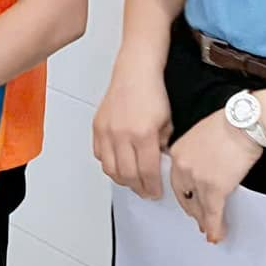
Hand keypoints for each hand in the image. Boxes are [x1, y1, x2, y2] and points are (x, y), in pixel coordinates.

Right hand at [91, 66, 173, 199]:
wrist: (135, 73)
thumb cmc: (153, 94)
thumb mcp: (168, 124)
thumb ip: (163, 148)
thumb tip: (160, 166)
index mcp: (144, 135)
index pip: (147, 173)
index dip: (152, 187)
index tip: (155, 192)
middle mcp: (122, 135)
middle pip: (127, 175)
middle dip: (138, 187)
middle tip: (145, 191)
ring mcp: (107, 131)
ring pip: (110, 168)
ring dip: (122, 179)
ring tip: (131, 181)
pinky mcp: (97, 126)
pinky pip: (99, 154)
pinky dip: (108, 164)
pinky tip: (118, 164)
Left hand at [166, 111, 262, 243]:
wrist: (243, 123)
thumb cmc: (228, 124)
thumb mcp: (200, 135)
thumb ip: (195, 152)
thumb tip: (203, 165)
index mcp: (177, 152)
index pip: (176, 180)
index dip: (183, 194)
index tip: (188, 202)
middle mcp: (182, 167)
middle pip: (184, 196)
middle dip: (192, 210)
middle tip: (199, 220)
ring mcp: (197, 179)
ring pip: (198, 207)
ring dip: (204, 221)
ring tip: (209, 231)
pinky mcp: (215, 188)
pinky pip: (213, 213)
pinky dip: (215, 226)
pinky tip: (216, 235)